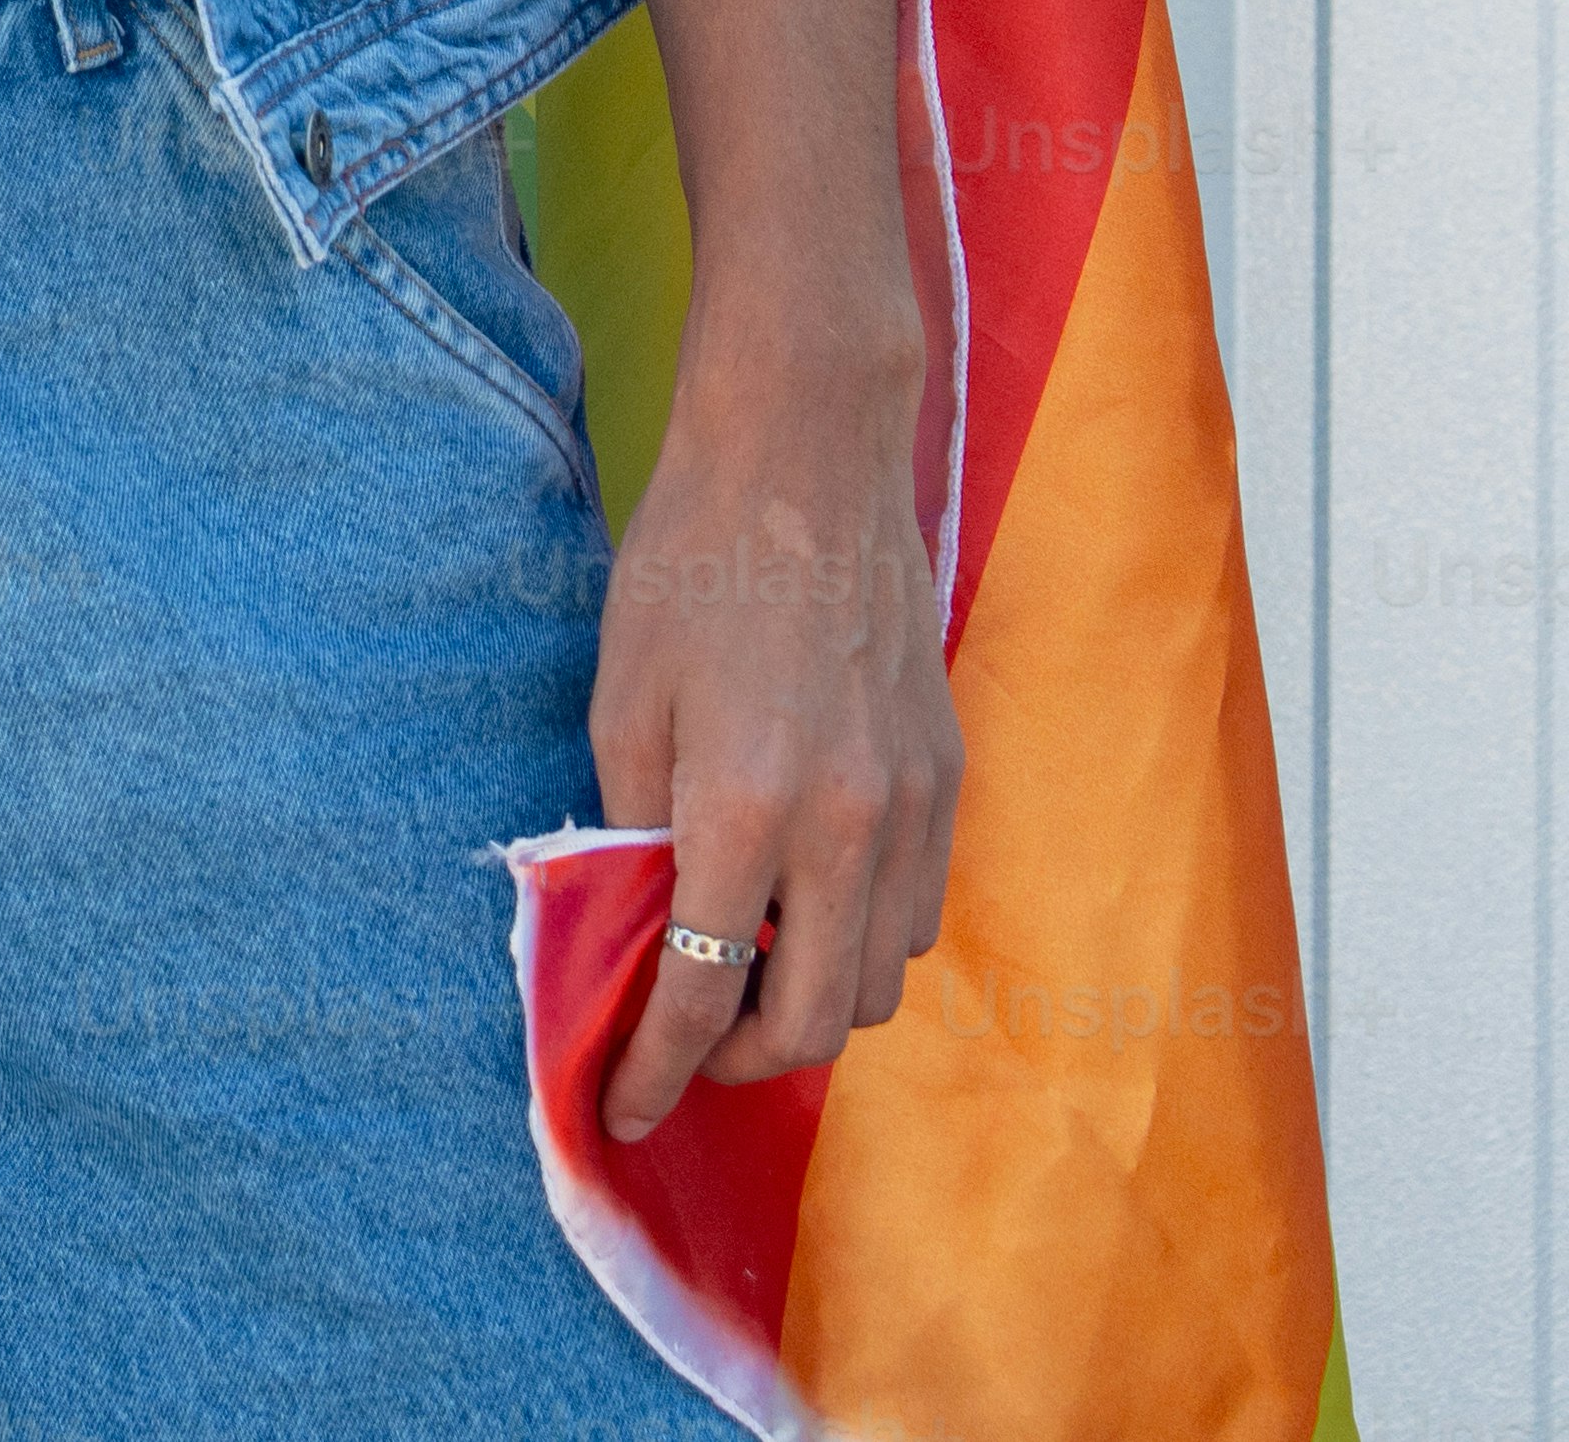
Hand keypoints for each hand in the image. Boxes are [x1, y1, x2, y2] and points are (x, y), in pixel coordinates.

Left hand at [586, 345, 960, 1139]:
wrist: (806, 456)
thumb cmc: (692, 563)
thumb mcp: (623, 698)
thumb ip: (632, 832)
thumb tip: (634, 934)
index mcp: (744, 805)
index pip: (700, 994)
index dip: (655, 1071)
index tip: (621, 1112)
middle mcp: (847, 824)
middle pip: (818, 1023)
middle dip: (743, 1060)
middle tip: (689, 1044)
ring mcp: (913, 804)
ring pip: (881, 979)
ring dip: (812, 1000)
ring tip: (745, 961)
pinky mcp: (948, 777)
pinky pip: (918, 910)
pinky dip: (862, 936)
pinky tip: (805, 894)